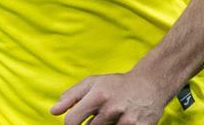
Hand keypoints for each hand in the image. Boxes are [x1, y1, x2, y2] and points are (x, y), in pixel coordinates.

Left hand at [51, 71, 167, 124]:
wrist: (150, 84)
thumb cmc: (117, 84)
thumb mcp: (93, 83)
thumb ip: (71, 96)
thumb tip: (53, 111)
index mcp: (98, 96)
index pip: (72, 121)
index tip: (76, 123)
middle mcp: (111, 109)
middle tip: (100, 117)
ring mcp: (126, 121)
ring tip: (111, 118)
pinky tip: (120, 122)